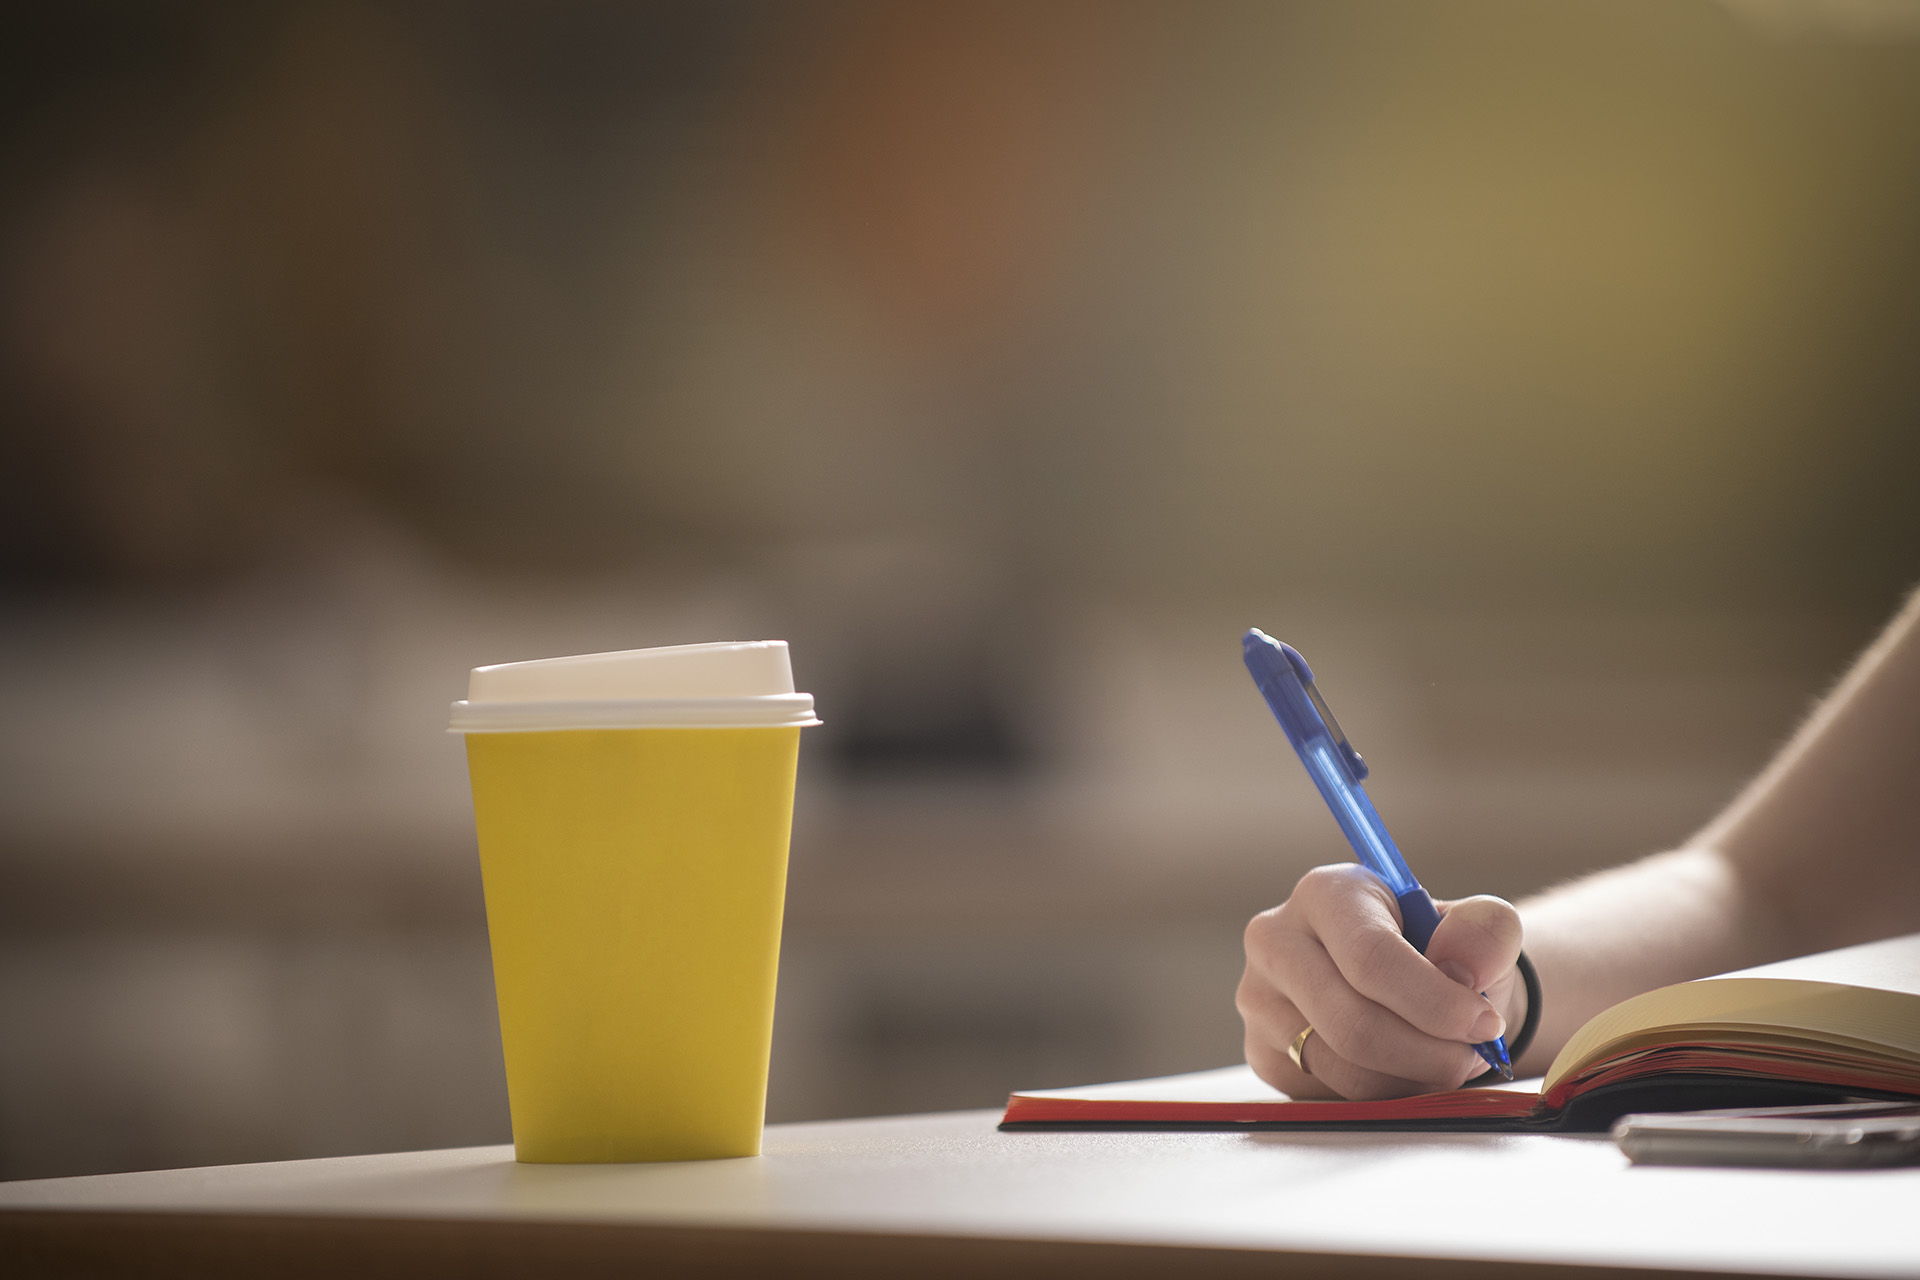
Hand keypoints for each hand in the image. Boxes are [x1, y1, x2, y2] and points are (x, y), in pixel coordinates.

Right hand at [1237, 863, 1524, 1099]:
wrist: (1408, 986)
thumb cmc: (1440, 951)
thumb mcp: (1478, 926)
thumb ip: (1485, 933)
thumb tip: (1463, 971)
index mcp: (1326, 892)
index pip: (1371, 956)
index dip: (1434, 1002)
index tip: (1484, 1026)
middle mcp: (1276, 939)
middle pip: (1352, 1022)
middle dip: (1428, 1052)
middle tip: (1471, 1056)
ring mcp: (1260, 998)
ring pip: (1342, 1067)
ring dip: (1411, 1078)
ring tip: (1443, 1060)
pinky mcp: (1261, 1050)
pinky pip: (1329, 1095)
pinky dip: (1383, 1095)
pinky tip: (1405, 1070)